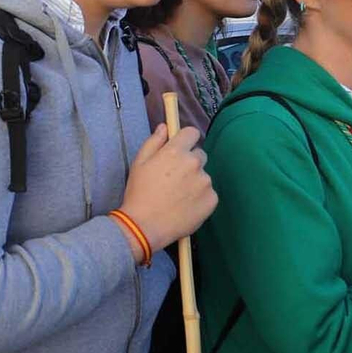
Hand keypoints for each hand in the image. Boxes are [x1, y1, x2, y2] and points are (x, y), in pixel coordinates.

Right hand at [118, 125, 217, 258]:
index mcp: (175, 152)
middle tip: (174, 178)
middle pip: (199, 154)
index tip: (180, 148)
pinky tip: (185, 206)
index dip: (185, 139)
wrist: (145, 225)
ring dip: (194, 181)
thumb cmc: (139, 193)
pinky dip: (200, 197)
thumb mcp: (139, 163)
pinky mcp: (212, 199)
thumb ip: (154, 142)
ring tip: (178, 196)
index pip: (192, 133)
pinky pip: (209, 193)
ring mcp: (205, 182)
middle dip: (190, 162)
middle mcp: (194, 163)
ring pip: (203, 175)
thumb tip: (165, 127)